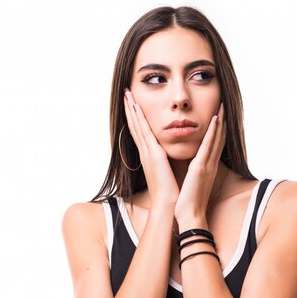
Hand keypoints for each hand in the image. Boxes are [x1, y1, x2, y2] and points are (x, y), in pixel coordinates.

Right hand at [123, 89, 178, 206]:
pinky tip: (137, 106)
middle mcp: (146, 152)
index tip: (132, 103)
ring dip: (132, 109)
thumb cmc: (171, 192)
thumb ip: (167, 161)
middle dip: (130, 109)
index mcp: (150, 156)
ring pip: (137, 126)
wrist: (169, 205)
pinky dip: (140, 118)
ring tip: (127, 94)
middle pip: (135, 126)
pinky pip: (145, 132)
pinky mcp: (153, 155)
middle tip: (125, 93)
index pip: (141, 132)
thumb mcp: (168, 172)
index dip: (136, 117)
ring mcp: (147, 153)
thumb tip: (169, 155)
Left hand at [174, 102, 225, 222]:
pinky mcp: (200, 168)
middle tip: (224, 103)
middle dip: (223, 120)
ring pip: (217, 138)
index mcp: (206, 167)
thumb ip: (193, 172)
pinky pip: (208, 146)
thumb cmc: (188, 202)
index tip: (219, 114)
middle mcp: (210, 164)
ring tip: (222, 105)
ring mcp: (207, 165)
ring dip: (220, 121)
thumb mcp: (192, 182)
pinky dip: (213, 132)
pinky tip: (216, 119)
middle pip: (220, 138)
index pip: (214, 144)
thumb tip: (190, 165)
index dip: (218, 129)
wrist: (189, 216)